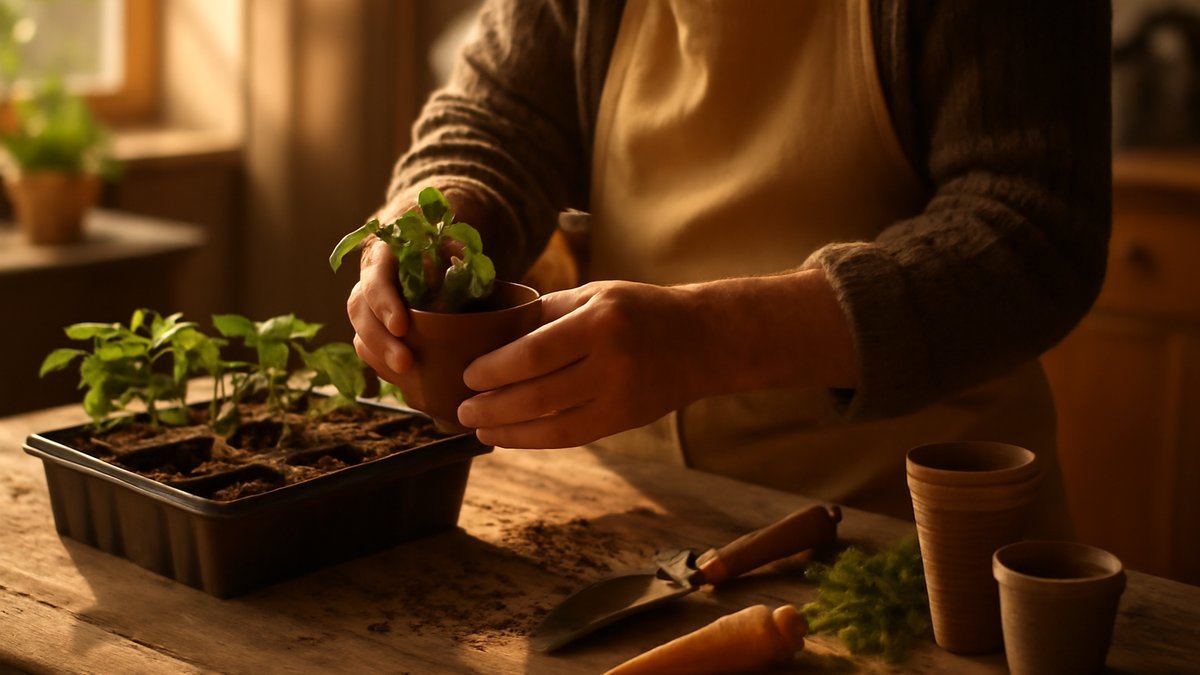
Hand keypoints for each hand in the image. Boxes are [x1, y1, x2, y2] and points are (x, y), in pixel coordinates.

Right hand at [347, 187, 496, 411]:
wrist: (438, 259)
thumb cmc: (446, 252)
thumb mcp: (452, 249)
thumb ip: (455, 260)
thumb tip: (459, 273)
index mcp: (385, 255)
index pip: (375, 278)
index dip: (384, 303)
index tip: (401, 327)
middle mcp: (369, 280)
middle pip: (360, 310)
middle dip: (380, 340)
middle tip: (404, 363)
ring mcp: (368, 305)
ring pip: (359, 332)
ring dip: (379, 356)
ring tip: (405, 375)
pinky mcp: (374, 328)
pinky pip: (367, 348)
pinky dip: (382, 363)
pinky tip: (403, 377)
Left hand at [456, 280, 709, 447]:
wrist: (702, 339)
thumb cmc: (639, 310)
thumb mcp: (594, 295)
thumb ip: (545, 314)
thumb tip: (489, 334)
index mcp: (600, 321)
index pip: (534, 352)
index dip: (495, 369)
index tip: (468, 375)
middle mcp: (612, 361)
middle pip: (539, 392)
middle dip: (493, 405)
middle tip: (462, 408)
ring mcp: (621, 395)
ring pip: (552, 422)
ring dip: (508, 429)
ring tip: (478, 427)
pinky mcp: (626, 420)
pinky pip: (571, 436)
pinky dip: (535, 439)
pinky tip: (509, 436)